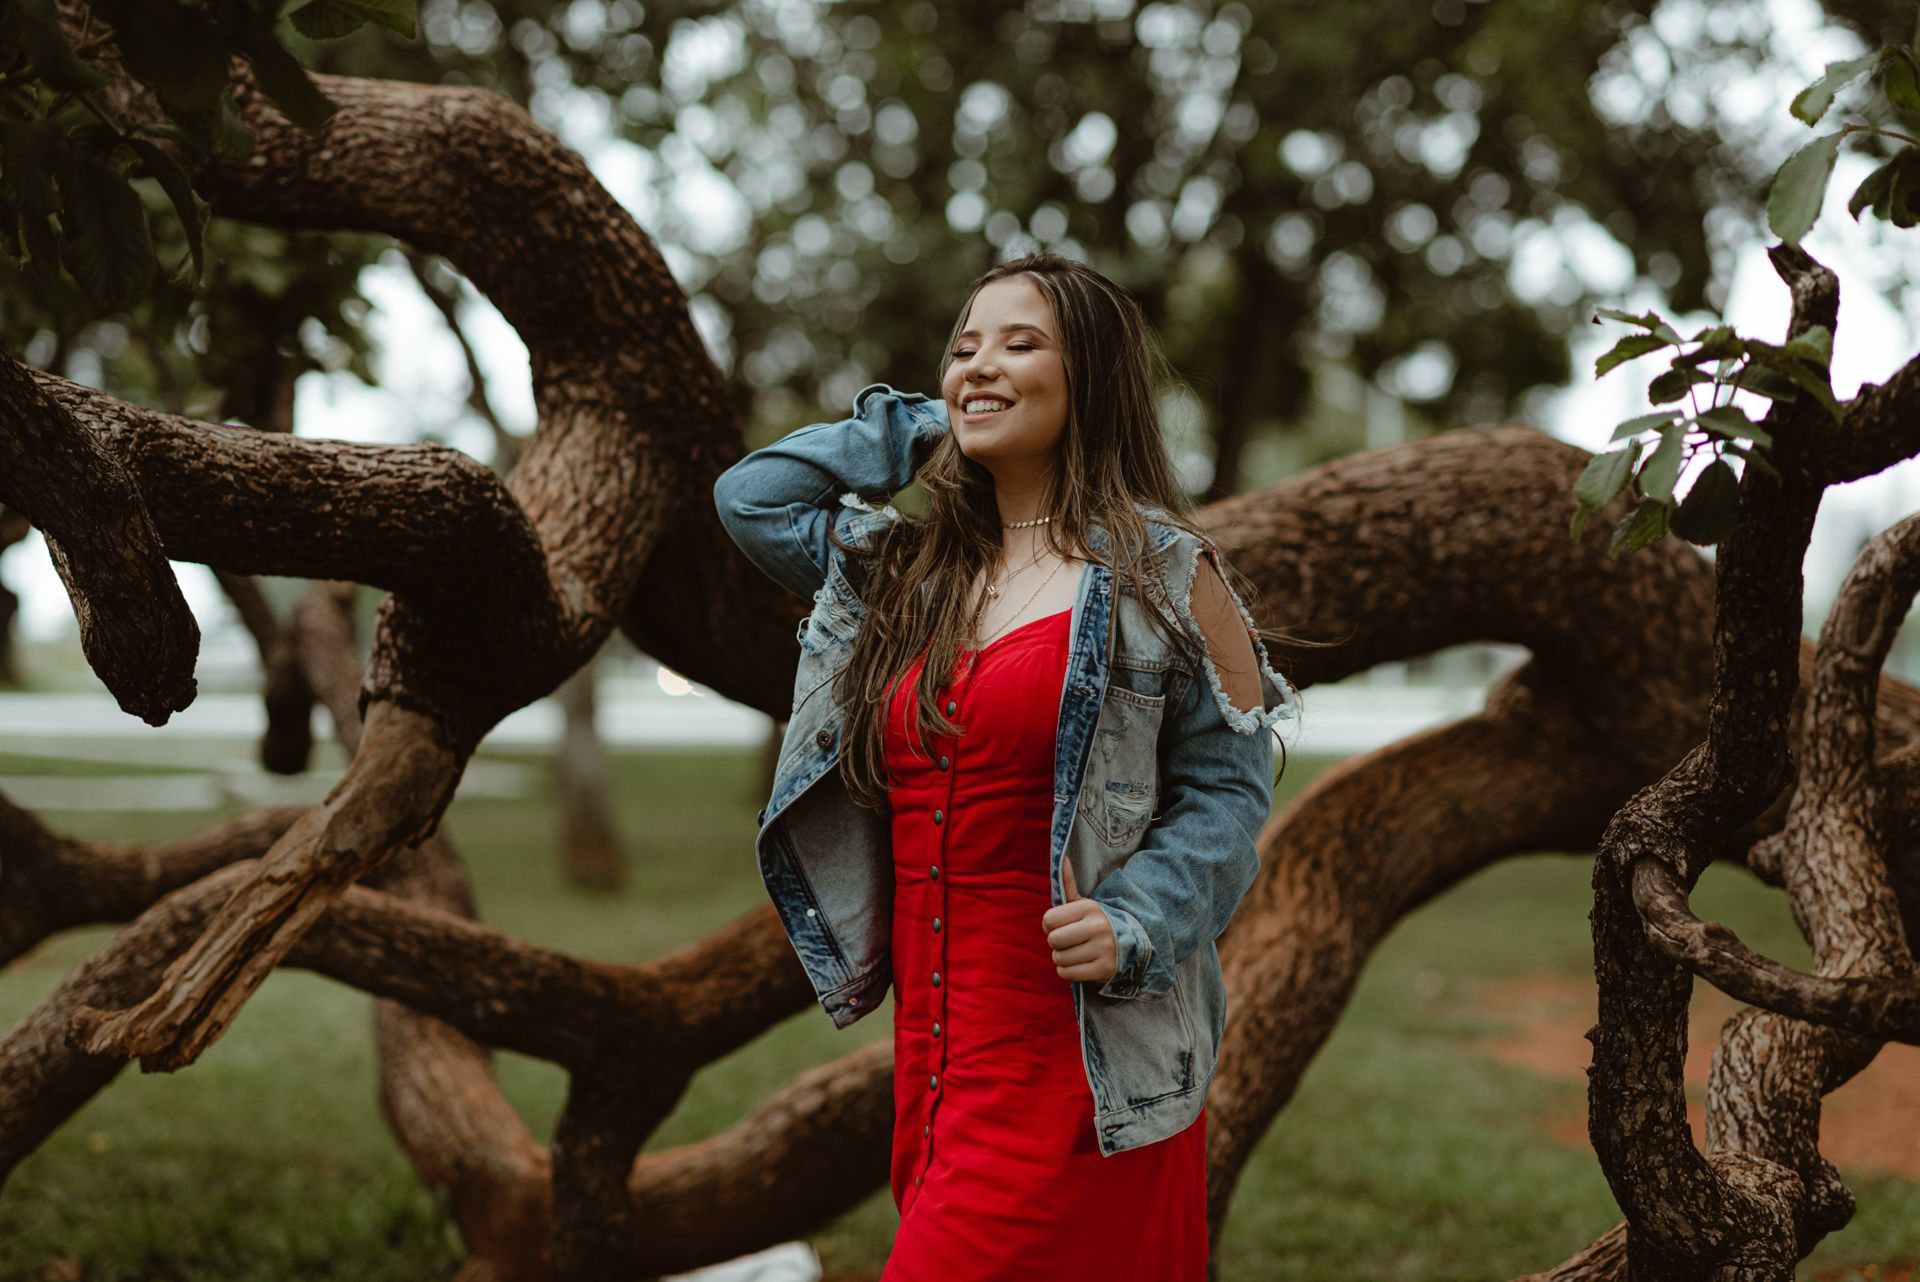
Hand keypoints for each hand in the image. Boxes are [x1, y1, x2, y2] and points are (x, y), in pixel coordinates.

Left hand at [1042, 857, 1116, 982]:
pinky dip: (1068, 971)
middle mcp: (1097, 927)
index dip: (1049, 926)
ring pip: (1059, 959)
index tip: (1061, 926)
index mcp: (1089, 908)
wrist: (1132, 943)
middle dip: (1056, 943)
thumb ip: (1069, 884)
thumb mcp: (1085, 903)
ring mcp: (1102, 949)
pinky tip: (1079, 964)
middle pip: (1053, 940)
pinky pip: (1067, 974)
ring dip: (1062, 958)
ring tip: (1076, 952)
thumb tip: (1062, 859)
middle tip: (1068, 942)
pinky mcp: (1104, 969)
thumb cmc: (1098, 922)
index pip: (1048, 920)